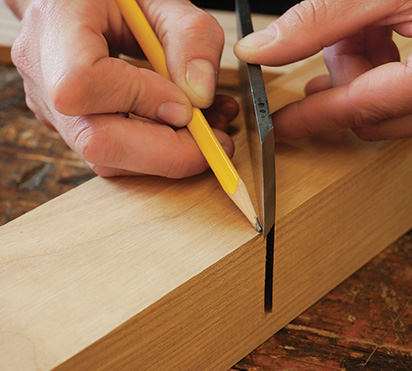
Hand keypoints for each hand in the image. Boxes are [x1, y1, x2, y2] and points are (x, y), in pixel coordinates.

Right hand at [9, 0, 236, 177]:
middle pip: (94, 140)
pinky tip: (185, 131)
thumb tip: (200, 97)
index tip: (187, 105)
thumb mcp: (164, 0)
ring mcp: (51, 108)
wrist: (84, 5)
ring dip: (168, 155)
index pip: (84, 84)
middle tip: (215, 141)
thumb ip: (192, 38)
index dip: (141, 101)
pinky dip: (157, 152)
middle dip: (168, 152)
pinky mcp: (71, 127)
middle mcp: (42, 75)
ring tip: (208, 128)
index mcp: (56, 26)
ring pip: (107, 158)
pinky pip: (115, 155)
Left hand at [235, 0, 411, 140]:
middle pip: (375, 114)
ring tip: (372, 30)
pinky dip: (394, 77)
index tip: (281, 125)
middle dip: (345, 80)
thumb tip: (265, 48)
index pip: (362, 105)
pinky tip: (393, 41)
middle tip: (341, 40)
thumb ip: (324, 18)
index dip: (313, 115)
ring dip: (369, 76)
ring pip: (395, 113)